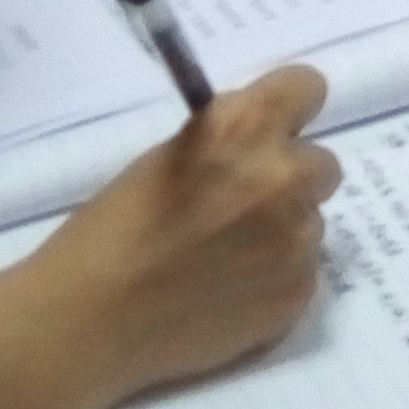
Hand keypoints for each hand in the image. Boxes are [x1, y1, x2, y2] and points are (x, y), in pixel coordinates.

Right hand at [20, 66, 341, 396]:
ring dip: (281, 230)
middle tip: (241, 203)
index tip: (270, 129)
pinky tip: (227, 291)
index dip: (287, 109)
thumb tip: (261, 136)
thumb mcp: (168, 157)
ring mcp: (297, 242)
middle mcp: (283, 180)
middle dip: (288, 177)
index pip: (307, 87)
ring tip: (223, 257)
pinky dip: (274, 277)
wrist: (88, 321)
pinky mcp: (298, 295)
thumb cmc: (110, 231)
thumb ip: (227, 138)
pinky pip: (303, 271)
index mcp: (244, 130)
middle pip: (321, 163)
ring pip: (311, 221)